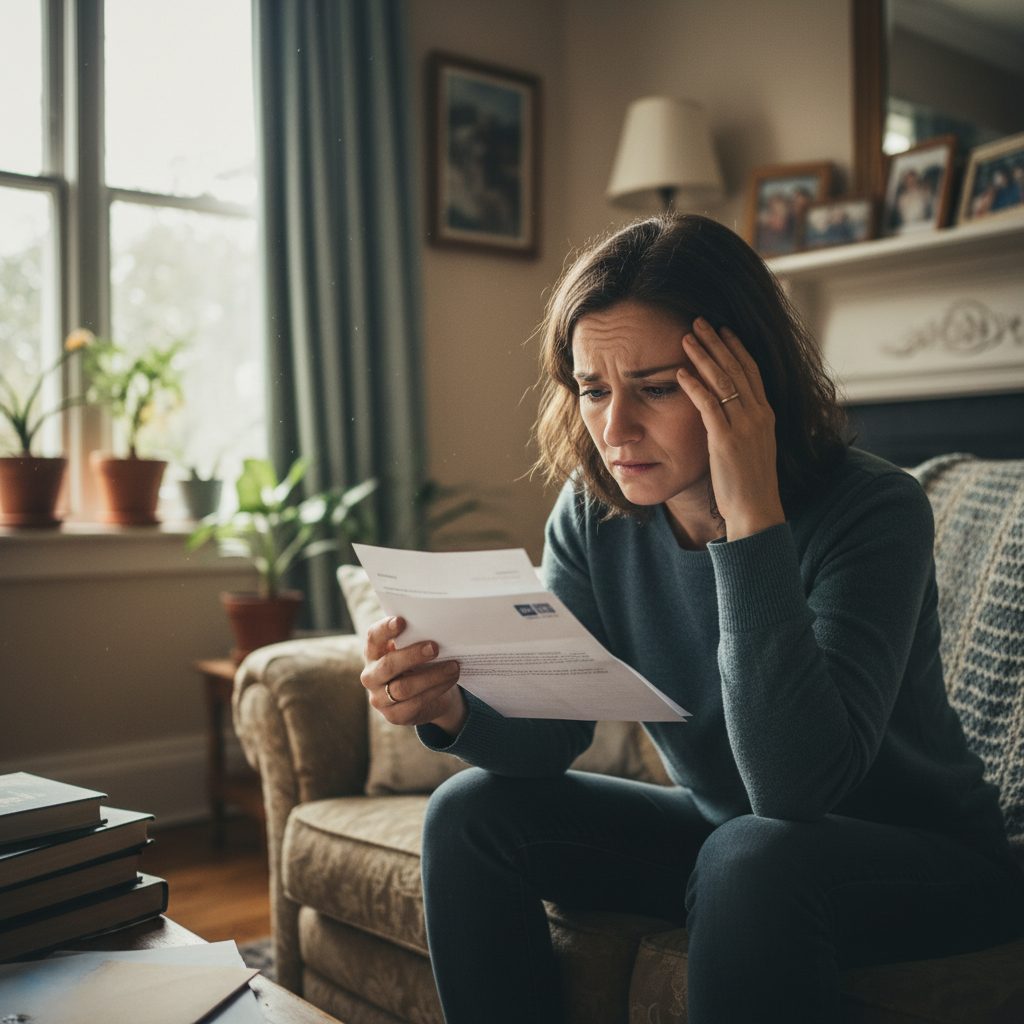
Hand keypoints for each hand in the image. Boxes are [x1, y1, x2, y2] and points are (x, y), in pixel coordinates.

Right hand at [360, 615, 467, 734]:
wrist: (426, 696)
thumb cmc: (418, 664)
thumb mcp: (413, 650)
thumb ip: (416, 639)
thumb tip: (436, 627)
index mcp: (373, 653)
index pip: (374, 637)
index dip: (386, 629)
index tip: (402, 621)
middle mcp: (371, 676)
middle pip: (388, 665)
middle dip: (413, 655)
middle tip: (435, 647)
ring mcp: (379, 698)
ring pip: (404, 687)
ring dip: (432, 676)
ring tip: (453, 666)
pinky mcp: (394, 716)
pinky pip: (416, 703)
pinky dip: (436, 690)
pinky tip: (451, 680)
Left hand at [676, 317, 784, 539]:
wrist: (756, 509)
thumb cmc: (748, 484)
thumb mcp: (750, 447)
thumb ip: (741, 425)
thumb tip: (728, 414)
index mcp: (764, 414)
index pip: (751, 371)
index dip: (736, 348)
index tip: (722, 329)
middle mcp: (757, 415)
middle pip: (736, 368)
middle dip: (717, 342)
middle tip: (700, 321)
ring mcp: (743, 426)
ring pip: (723, 381)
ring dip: (703, 357)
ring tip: (686, 337)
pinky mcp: (726, 440)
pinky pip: (708, 406)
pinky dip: (694, 386)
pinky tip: (680, 373)